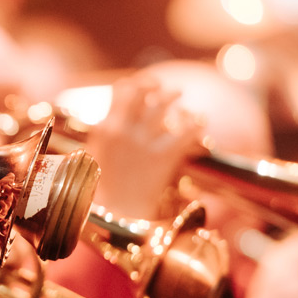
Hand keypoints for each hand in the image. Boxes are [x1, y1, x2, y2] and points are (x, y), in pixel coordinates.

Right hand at [86, 73, 202, 217]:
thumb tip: (117, 115)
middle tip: (163, 87)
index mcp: (105, 129)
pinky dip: (195, 122)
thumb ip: (107, 132)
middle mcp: (122, 130)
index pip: (120, 90)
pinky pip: (185, 130)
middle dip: (153, 84)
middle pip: (140, 91)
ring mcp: (142, 141)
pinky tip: (200, 120)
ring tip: (179, 95)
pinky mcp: (163, 156)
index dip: (135, 83)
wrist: (118, 214)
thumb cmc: (107, 188)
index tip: (144, 85)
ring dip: (172, 95)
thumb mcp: (97, 154)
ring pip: (161, 104)